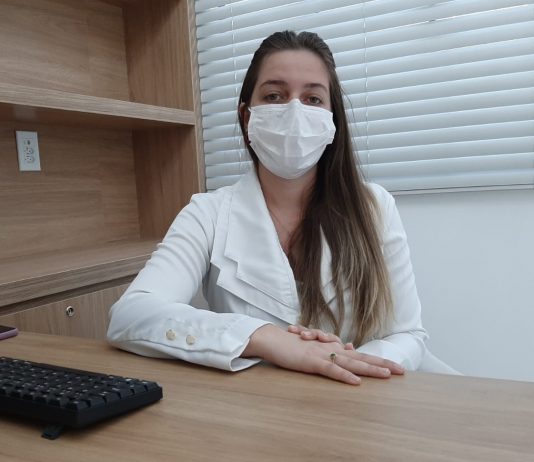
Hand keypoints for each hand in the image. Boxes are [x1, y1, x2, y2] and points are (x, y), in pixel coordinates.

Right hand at [243, 324, 403, 384]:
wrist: (272, 339)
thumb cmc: (292, 344)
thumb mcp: (315, 346)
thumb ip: (333, 347)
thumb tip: (352, 347)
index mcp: (332, 347)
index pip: (359, 354)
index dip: (377, 360)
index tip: (394, 367)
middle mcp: (331, 349)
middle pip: (361, 357)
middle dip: (382, 364)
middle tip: (401, 371)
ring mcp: (322, 354)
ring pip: (350, 363)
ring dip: (369, 369)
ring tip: (386, 375)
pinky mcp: (312, 361)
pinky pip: (331, 370)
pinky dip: (344, 376)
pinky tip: (356, 382)